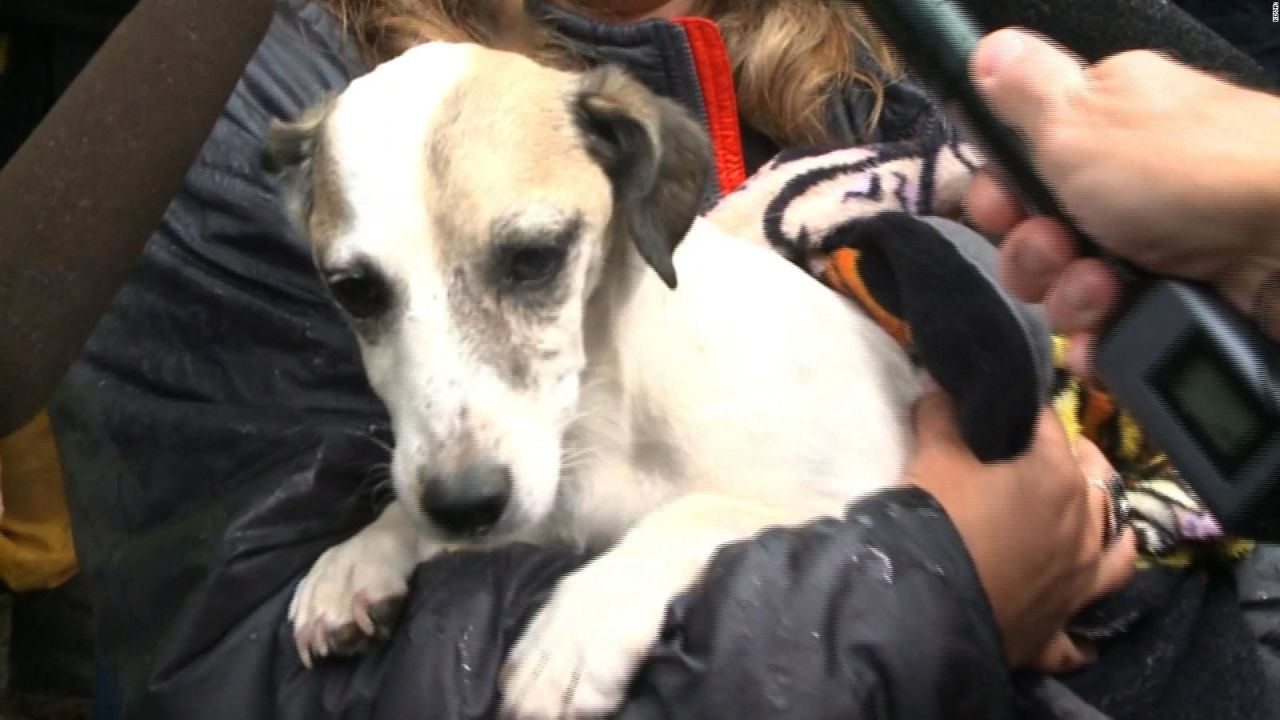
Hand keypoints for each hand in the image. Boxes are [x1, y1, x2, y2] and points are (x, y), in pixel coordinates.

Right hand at [908, 388, 1136, 671]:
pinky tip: (1086, 636)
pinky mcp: (1056, 630)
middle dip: (1083, 461)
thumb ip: (942, 415)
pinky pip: (1081, 637)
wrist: (924, 605)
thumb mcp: (933, 456)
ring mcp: (1078, 581)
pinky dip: (1085, 634)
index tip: (1012, 408)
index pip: (1049, 427)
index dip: (1029, 413)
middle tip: (1065, 452)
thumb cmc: (937, 520)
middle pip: (1097, 482)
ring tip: (1105, 522)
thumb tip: (942, 387)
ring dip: (1112, 531)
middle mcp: (1083, 527)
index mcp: (1057, 477)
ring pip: (1115, 550)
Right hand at [963, 28, 1279, 376]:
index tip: (1006, 207)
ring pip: (1065, 291)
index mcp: (1102, 125)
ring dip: (1071, 298)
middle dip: (1034, 254)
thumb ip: (1024, 88)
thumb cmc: (1189, 169)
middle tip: (1064, 245)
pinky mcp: (1170, 303)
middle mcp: (1124, 185)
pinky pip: (1105, 333)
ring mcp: (1150, 249)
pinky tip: (1119, 328)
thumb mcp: (1082, 116)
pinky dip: (1104, 338)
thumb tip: (988, 47)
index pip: (1018, 168)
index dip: (999, 196)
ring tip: (1110, 289)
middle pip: (1034, 237)